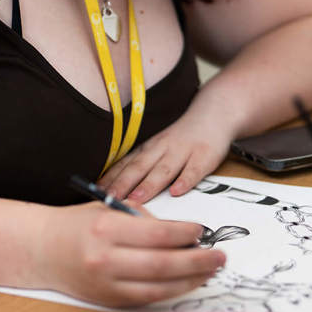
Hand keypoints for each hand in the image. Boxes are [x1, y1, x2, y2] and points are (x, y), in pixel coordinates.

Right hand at [37, 202, 225, 307]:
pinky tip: (187, 282)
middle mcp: (105, 259)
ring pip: (159, 287)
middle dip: (197, 261)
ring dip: (190, 280)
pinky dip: (171, 291)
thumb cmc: (78, 225)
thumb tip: (181, 233)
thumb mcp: (107, 209)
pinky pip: (148, 298)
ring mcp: (106, 283)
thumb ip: (142, 219)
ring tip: (210, 271)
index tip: (201, 232)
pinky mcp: (108, 300)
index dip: (184, 235)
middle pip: (162, 264)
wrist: (41, 250)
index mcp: (105, 229)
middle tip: (219, 256)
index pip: (157, 234)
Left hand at [98, 109, 234, 201]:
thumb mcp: (158, 146)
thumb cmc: (183, 136)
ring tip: (136, 199)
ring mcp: (183, 152)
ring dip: (149, 184)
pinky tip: (177, 192)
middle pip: (139, 167)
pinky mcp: (204, 157)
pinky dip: (185, 180)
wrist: (215, 112)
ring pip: (164, 169)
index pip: (126, 164)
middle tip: (109, 198)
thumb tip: (114, 186)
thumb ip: (140, 165)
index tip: (96, 192)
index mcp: (149, 148)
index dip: (111, 178)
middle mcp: (163, 149)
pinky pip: (194, 170)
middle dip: (123, 184)